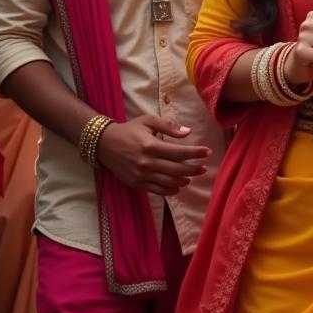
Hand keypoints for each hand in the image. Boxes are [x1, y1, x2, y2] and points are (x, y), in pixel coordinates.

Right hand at [95, 114, 210, 196]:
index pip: (180, 152)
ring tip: (192, 176)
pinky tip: (178, 186)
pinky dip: (171, 190)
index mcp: (151, 146)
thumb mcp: (148, 121)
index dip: (196, 153)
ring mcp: (141, 175)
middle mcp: (147, 163)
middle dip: (194, 169)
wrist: (104, 144)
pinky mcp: (136, 184)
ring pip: (169, 182)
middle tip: (203, 167)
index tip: (207, 152)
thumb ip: (168, 126)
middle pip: (177, 170)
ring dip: (184, 180)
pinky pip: (158, 191)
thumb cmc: (129, 130)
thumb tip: (188, 132)